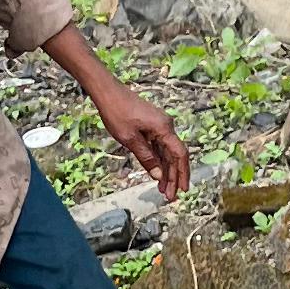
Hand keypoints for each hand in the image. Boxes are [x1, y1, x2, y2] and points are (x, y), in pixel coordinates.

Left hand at [93, 82, 191, 200]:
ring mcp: (159, 125)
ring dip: (166, 170)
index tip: (181, 190)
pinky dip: (158, 160)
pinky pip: (159, 146)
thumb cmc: (117, 112)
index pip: (179, 154)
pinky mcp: (152, 125)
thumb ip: (146, 157)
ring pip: (167, 152)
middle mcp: (166, 126)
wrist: (107, 92)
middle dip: (173, 177)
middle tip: (170, 196)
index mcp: (164, 128)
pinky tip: (156, 172)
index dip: (182, 173)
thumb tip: (158, 175)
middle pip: (175, 155)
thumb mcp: (130, 139)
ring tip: (162, 189)